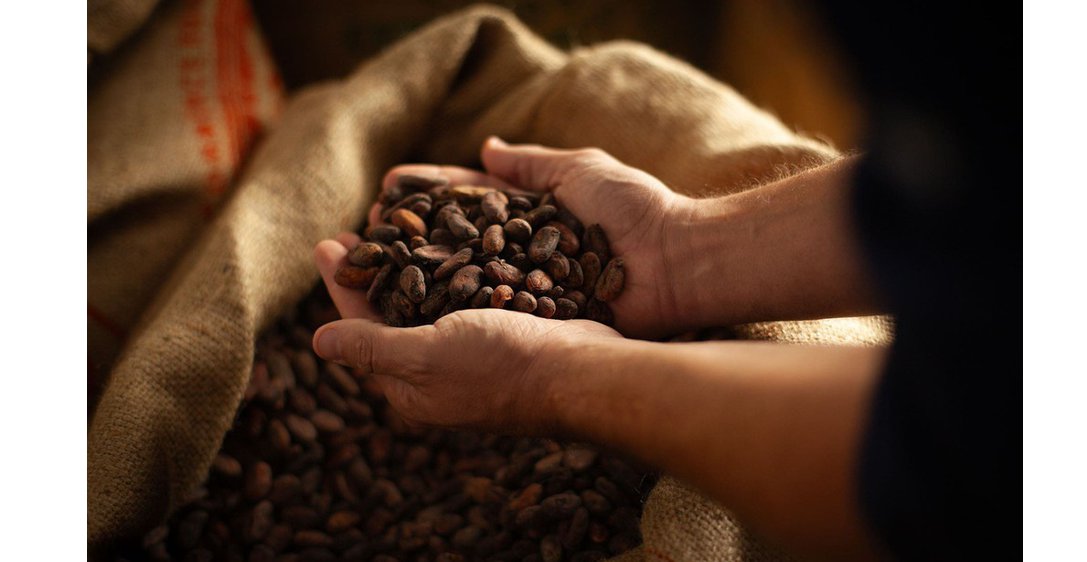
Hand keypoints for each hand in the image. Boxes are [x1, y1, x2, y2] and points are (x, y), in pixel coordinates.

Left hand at [314, 231, 620, 431]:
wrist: (582, 371)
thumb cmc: (501, 364)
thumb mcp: (427, 355)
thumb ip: (372, 345)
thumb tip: (316, 343)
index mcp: (412, 384)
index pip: (360, 327)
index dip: (342, 283)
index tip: (325, 241)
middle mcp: (440, 370)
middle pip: (394, 311)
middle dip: (374, 268)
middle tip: (356, 228)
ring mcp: (476, 352)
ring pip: (433, 299)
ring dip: (413, 261)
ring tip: (398, 225)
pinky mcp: (508, 330)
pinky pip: (470, 294)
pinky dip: (456, 265)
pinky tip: (453, 239)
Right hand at [368, 137, 694, 338]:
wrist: (678, 264)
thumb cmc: (637, 211)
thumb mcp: (582, 171)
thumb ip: (533, 164)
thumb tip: (484, 149)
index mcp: (530, 215)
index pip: (466, 202)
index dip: (425, 196)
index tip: (384, 191)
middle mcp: (521, 255)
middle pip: (453, 244)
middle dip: (407, 238)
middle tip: (359, 236)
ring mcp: (526, 290)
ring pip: (459, 282)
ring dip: (414, 276)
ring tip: (369, 270)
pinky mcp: (536, 322)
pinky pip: (485, 314)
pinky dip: (448, 310)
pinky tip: (407, 310)